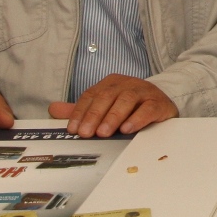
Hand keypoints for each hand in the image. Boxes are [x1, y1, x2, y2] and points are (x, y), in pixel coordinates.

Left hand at [47, 74, 177, 136]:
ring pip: (127, 100)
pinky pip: (148, 108)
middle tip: (86, 133)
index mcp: (110, 83)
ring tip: (103, 133)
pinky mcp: (158, 102)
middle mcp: (126, 84)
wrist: (162, 104)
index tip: (72, 129)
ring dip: (113, 116)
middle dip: (94, 115)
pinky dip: (137, 118)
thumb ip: (81, 110)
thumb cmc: (130, 108)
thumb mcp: (104, 108)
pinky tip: (127, 128)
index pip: (91, 95)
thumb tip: (53, 109)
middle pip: (107, 96)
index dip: (80, 112)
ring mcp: (144, 91)